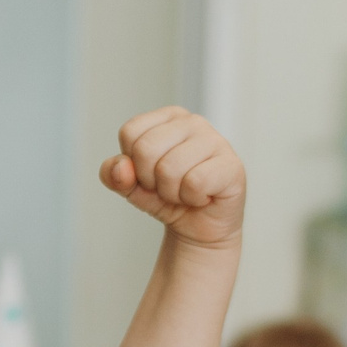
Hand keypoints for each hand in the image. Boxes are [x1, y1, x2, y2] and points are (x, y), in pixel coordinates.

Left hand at [101, 107, 244, 246]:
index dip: (134, 164)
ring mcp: (215, 140)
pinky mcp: (231, 165)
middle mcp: (193, 121)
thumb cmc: (168, 198)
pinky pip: (194, 183)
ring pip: (169, 169)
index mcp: (168, 117)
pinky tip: (203, 196)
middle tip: (170, 187)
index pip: (130, 133)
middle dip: (151, 180)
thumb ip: (115, 174)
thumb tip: (121, 167)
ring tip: (186, 192)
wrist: (199, 229)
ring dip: (172, 193)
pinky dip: (192, 199)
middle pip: (146, 149)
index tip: (151, 174)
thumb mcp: (132, 187)